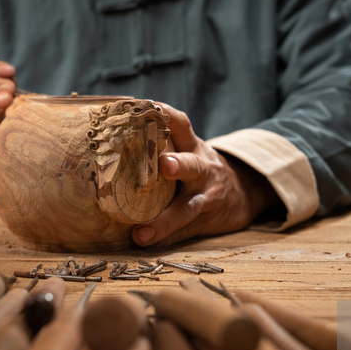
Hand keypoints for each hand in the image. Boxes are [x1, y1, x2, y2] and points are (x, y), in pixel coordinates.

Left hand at [131, 103, 278, 246]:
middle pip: (192, 166)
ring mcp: (206, 197)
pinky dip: (166, 238)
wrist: (244, 191)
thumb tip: (107, 137)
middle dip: (179, 165)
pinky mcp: (206, 221)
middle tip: (164, 165)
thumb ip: (160, 143)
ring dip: (164, 221)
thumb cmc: (199, 168)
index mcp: (193, 147)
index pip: (181, 125)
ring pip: (188, 209)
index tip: (148, 106)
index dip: (166, 114)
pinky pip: (185, 232)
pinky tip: (147, 244)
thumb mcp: (188, 148)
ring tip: (141, 234)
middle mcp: (203, 169)